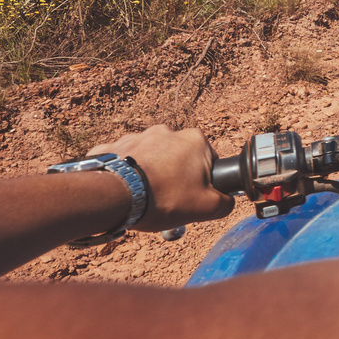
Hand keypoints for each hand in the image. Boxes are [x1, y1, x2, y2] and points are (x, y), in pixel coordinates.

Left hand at [88, 126, 233, 231]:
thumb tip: (227, 201)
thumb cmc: (164, 198)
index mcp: (194, 140)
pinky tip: (123, 192)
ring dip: (149, 175)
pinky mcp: (111, 147)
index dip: (203, 182)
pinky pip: (123, 161)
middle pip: (178, 159)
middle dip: (175, 177)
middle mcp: (166, 132)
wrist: (114, 197)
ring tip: (143, 199)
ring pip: (150, 159)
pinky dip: (124, 175)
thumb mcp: (207, 207)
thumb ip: (226, 203)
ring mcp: (136, 137)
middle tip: (168, 201)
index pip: (208, 161)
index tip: (192, 197)